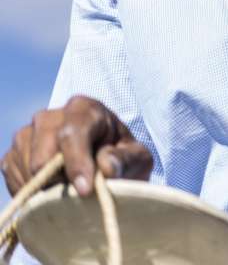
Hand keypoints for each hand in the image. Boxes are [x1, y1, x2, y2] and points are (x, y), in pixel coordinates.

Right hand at [1, 95, 152, 197]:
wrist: (103, 166)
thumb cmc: (122, 159)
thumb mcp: (136, 159)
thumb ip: (125, 160)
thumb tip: (106, 166)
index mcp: (85, 109)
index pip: (72, 132)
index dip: (77, 162)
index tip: (85, 190)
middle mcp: (51, 116)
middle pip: (42, 152)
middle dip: (58, 180)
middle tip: (76, 198)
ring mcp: (28, 134)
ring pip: (26, 167)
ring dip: (46, 188)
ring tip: (69, 193)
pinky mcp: (13, 154)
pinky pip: (13, 176)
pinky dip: (30, 192)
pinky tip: (51, 194)